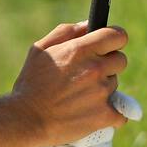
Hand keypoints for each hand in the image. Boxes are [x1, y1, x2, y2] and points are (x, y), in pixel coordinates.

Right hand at [11, 20, 130, 146]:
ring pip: (115, 85)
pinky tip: (95, 113)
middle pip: (120, 60)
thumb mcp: (40, 50)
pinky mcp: (104, 115)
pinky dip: (111, 115)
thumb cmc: (30, 84)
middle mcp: (95, 69)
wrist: (25, 120)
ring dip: (103, 89)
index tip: (109, 45)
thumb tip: (88, 25)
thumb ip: (66, 32)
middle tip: (89, 74)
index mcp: (80, 49)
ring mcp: (102, 93)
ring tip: (80, 96)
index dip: (114, 39)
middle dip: (108, 64)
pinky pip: (120, 113)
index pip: (118, 36)